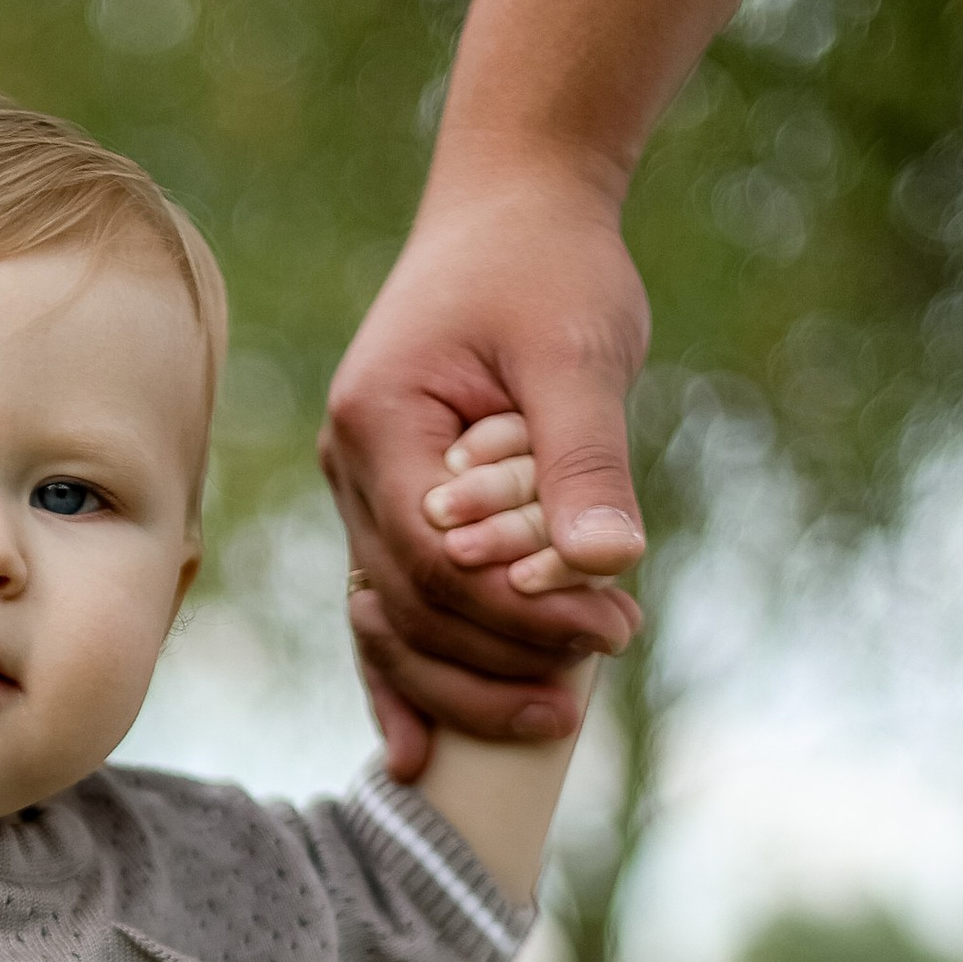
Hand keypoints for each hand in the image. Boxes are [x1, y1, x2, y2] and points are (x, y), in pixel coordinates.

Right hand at [322, 165, 650, 777]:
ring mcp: (362, 493)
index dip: (515, 613)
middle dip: (498, 659)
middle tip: (592, 682)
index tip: (609, 632)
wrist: (514, 208)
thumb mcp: (580, 350)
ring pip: (390, 623)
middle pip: (406, 607)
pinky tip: (422, 752)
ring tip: (553, 720)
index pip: (433, 559)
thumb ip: (586, 458)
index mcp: (379, 424)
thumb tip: (612, 562)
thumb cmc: (548, 267)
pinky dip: (408, 677)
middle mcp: (350, 468)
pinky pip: (389, 610)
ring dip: (461, 683)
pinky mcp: (392, 509)